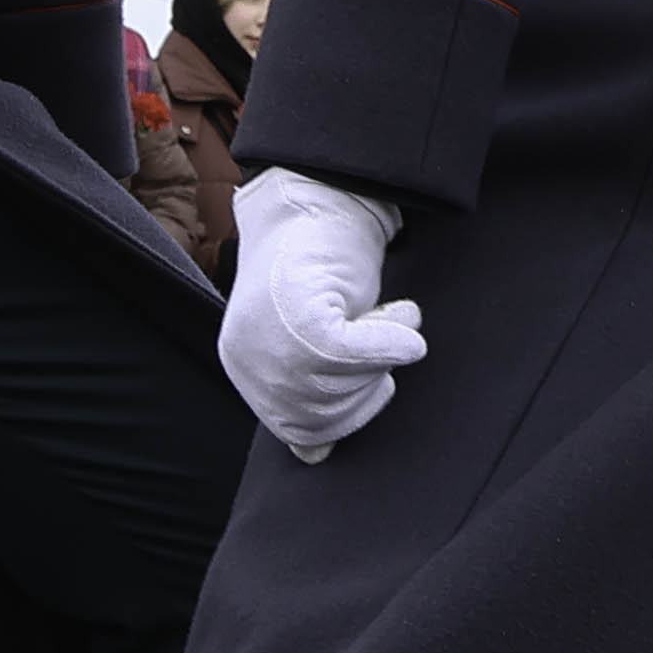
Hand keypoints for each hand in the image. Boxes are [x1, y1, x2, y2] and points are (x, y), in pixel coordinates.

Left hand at [219, 169, 423, 459]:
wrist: (320, 197)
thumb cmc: (327, 270)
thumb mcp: (314, 341)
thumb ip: (312, 390)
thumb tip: (316, 455)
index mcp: (247, 370)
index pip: (302, 434)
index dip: (353, 413)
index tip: (377, 379)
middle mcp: (248, 361)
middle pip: (328, 418)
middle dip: (372, 386)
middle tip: (386, 337)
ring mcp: (269, 339)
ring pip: (347, 387)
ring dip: (386, 354)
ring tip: (389, 313)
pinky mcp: (298, 315)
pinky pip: (356, 355)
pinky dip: (392, 338)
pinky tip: (406, 315)